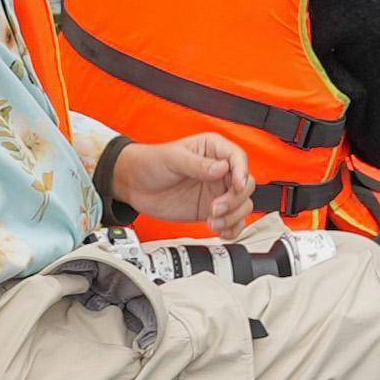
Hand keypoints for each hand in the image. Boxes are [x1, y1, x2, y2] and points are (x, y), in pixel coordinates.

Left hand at [114, 133, 251, 229]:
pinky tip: (219, 230)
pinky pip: (232, 221)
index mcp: (213, 149)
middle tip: (215, 208)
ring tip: (212, 221)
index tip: (236, 186)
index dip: (242, 172)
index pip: (239, 158)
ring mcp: (217, 192)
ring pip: (242, 205)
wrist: (134, 185)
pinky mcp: (211, 210)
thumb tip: (221, 168)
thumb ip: (197, 164)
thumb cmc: (150, 162)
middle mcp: (220, 170)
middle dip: (234, 199)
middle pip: (246, 185)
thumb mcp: (172, 158)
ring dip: (232, 217)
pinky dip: (231, 228)